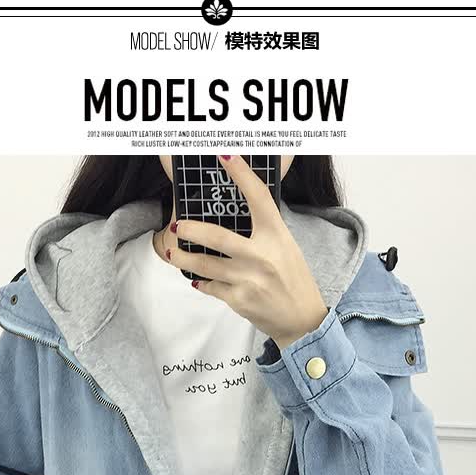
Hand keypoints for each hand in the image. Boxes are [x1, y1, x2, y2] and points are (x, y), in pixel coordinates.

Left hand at [167, 154, 328, 350]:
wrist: (302, 319)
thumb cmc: (293, 279)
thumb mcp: (285, 246)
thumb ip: (263, 230)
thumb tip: (235, 213)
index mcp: (277, 235)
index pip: (258, 197)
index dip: (241, 174)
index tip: (225, 155)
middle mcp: (262, 256)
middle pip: (218, 237)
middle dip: (192, 230)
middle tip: (177, 225)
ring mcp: (249, 279)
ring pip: (206, 265)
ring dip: (185, 259)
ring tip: (173, 254)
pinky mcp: (239, 300)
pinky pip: (211, 286)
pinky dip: (202, 282)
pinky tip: (197, 278)